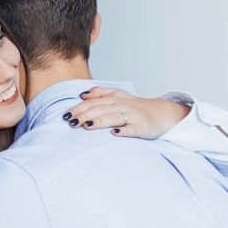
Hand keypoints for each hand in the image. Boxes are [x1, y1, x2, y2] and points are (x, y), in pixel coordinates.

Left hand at [63, 87, 189, 138]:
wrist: (161, 114)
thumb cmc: (135, 107)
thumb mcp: (117, 96)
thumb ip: (100, 93)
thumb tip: (82, 95)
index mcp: (114, 98)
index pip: (93, 102)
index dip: (79, 108)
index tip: (66, 115)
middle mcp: (122, 106)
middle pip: (101, 109)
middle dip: (85, 115)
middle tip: (71, 122)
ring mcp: (133, 117)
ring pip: (114, 117)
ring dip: (100, 121)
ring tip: (87, 126)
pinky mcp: (142, 128)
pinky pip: (132, 129)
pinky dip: (124, 131)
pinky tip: (114, 134)